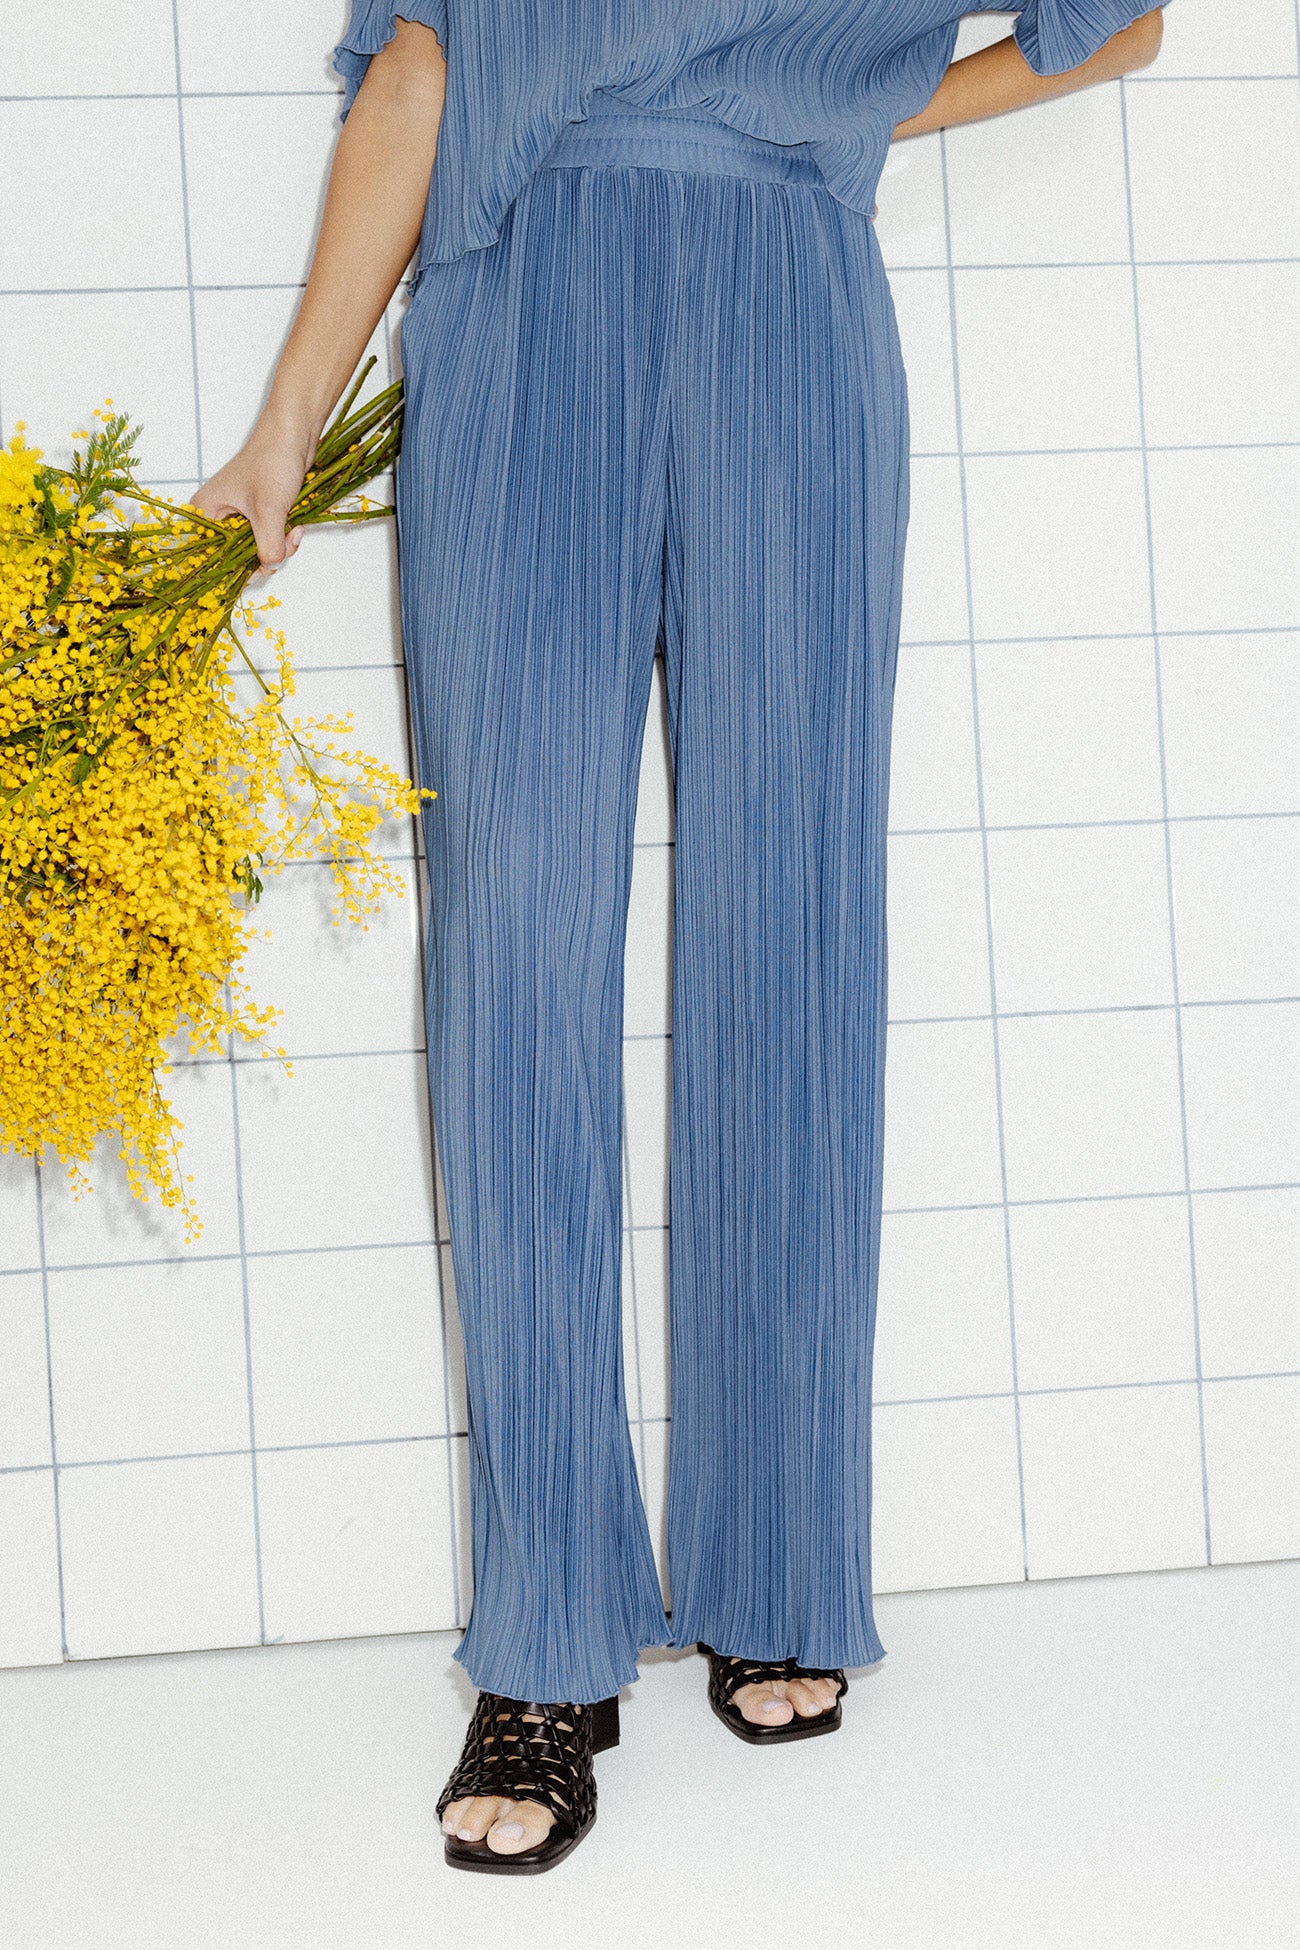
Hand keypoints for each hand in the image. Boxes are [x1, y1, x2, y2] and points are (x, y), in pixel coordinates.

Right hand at [192, 420, 314, 572]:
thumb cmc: (272, 461)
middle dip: (264, 556)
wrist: (294, 435)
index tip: (254, 572)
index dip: (230, 570)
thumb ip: (267, 547)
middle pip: (235, 559)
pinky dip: (284, 538)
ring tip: (293, 529)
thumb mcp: (269, 511)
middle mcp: (218, 517)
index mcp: (205, 513)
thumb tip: (270, 566)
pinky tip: (296, 526)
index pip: (208, 557)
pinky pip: (269, 539)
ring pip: (256, 551)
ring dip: (279, 547)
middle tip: (283, 544)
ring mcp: (239, 517)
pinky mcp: (259, 515)